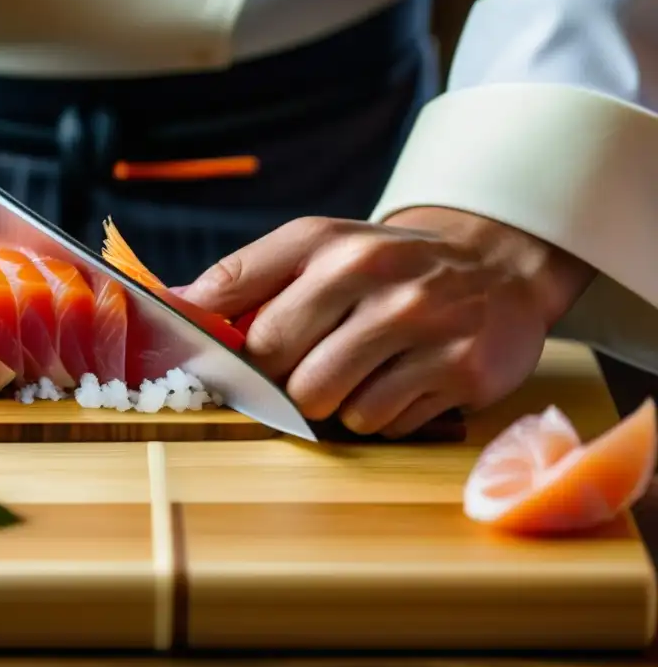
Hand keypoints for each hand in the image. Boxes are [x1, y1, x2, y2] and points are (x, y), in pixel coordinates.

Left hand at [178, 209, 595, 436]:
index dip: (212, 341)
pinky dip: (380, 416)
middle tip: (299, 370)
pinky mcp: (461, 369)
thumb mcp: (319, 251)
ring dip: (332, 403)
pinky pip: (382, 425)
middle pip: (274, 363)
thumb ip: (245, 277)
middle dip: (275, 381)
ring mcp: (423, 321)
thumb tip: (170, 305)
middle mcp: (375, 273)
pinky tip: (401, 383)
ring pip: (326, 403)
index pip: (233, 296)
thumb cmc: (385, 269)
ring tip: (358, 373)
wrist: (496, 271)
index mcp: (327, 242)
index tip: (206, 363)